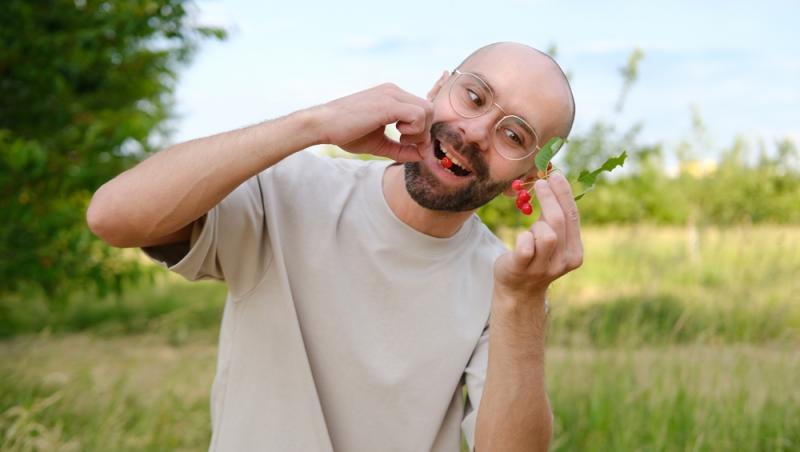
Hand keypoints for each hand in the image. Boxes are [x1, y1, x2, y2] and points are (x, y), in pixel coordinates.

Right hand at [316, 83, 432, 161]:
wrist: (322, 125)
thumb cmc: (346, 133)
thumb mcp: (378, 143)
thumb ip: (399, 149)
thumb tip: (421, 156)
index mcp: (392, 96)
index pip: (422, 109)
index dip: (422, 129)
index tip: (408, 144)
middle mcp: (394, 91)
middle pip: (429, 109)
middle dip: (424, 132)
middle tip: (405, 143)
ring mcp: (391, 95)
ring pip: (427, 110)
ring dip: (420, 131)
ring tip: (400, 139)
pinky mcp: (388, 104)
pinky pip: (418, 115)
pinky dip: (414, 130)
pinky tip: (397, 134)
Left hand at [493, 172, 583, 301]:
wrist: (518, 290)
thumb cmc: (534, 257)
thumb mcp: (551, 239)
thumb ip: (555, 217)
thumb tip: (554, 179)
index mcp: (575, 252)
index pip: (573, 217)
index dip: (565, 194)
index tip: (556, 175)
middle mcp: (564, 261)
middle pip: (559, 221)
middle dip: (549, 198)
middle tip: (539, 183)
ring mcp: (544, 267)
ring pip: (546, 234)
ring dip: (536, 224)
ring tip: (531, 229)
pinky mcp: (523, 268)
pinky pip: (525, 245)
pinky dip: (522, 237)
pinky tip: (522, 238)